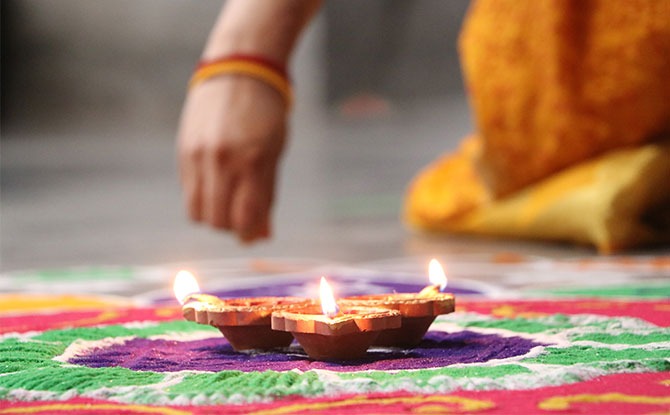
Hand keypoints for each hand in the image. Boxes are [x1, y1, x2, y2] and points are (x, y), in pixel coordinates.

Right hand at [177, 76, 287, 242]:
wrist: (238, 72)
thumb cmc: (266, 115)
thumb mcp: (275, 153)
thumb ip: (267, 196)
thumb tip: (262, 237)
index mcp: (252, 161)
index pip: (244, 218)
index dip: (249, 233)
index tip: (254, 231)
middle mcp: (222, 161)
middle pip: (218, 222)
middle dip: (231, 227)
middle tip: (242, 215)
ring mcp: (198, 156)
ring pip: (197, 213)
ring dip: (213, 216)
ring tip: (227, 200)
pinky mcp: (183, 151)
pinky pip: (188, 192)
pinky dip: (202, 198)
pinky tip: (215, 183)